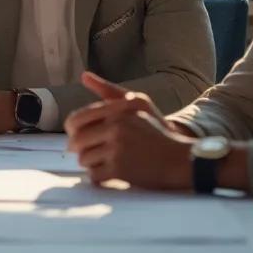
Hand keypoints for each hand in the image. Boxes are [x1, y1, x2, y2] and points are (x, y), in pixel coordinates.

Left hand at [64, 71, 191, 188]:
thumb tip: (84, 75)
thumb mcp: (137, 105)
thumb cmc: (157, 133)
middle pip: (77, 141)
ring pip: (84, 159)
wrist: (180, 159)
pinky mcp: (119, 169)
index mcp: (117, 111)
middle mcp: (116, 127)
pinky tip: (108, 174)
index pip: (78, 119)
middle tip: (83, 153)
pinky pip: (94, 175)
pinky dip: (99, 177)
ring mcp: (117, 149)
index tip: (75, 136)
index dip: (72, 130)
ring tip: (101, 163)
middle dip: (78, 150)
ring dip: (90, 164)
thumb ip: (109, 91)